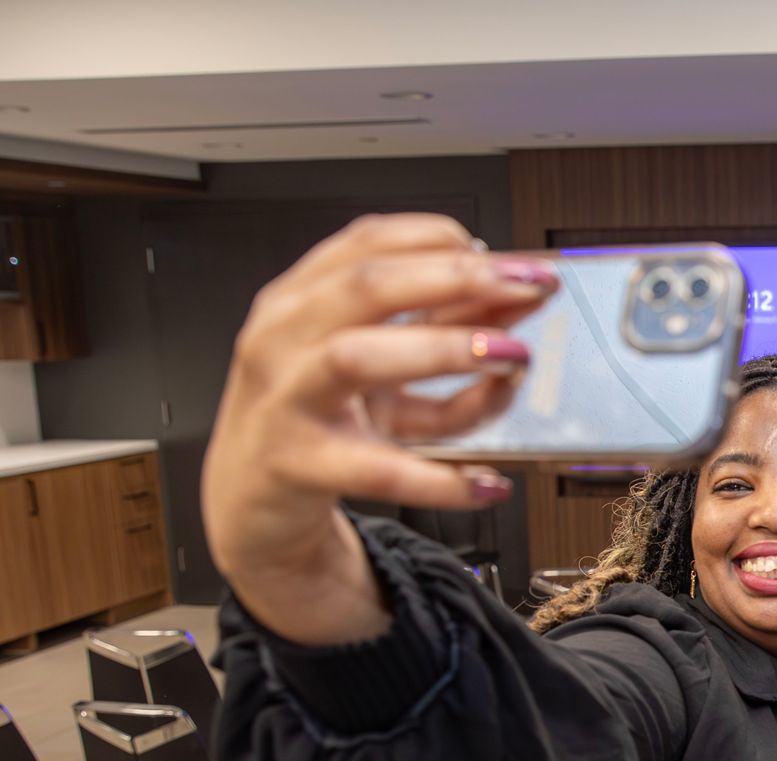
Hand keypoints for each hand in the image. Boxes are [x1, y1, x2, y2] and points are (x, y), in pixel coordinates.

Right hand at [201, 213, 556, 644]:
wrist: (250, 503)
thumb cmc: (314, 422)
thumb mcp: (371, 366)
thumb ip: (434, 330)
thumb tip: (510, 301)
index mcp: (299, 299)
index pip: (369, 243)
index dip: (444, 240)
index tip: (508, 258)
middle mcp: (284, 339)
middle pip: (368, 285)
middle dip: (458, 280)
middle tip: (527, 290)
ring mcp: (286, 400)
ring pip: (359, 358)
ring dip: (444, 349)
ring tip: (511, 357)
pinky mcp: (299, 467)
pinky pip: (378, 471)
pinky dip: (441, 479)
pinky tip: (486, 482)